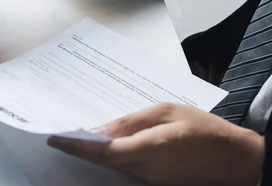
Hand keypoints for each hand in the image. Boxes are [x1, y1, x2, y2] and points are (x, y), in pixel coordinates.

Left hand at [47, 104, 263, 185]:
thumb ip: (131, 122)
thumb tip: (100, 129)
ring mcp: (151, 182)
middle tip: (63, 131)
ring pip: (114, 167)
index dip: (75, 147)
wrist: (237, 161)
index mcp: (149, 150)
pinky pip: (128, 171)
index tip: (55, 139)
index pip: (102, 153)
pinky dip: (115, 158)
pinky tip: (110, 143)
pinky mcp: (156, 185)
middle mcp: (146, 172)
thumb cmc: (205, 130)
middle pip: (104, 162)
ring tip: (82, 133)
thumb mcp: (166, 112)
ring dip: (98, 153)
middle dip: (82, 148)